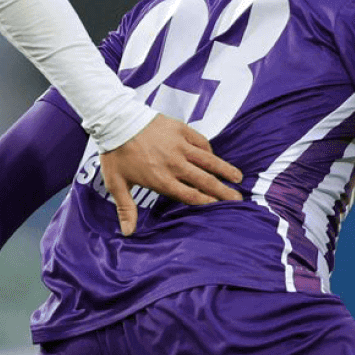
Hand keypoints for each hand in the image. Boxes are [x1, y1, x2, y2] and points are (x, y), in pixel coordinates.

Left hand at [98, 114, 243, 235]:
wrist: (115, 120)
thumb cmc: (115, 154)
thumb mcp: (116, 183)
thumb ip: (126, 208)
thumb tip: (127, 233)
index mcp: (161, 179)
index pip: (190, 195)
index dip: (207, 202)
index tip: (220, 207)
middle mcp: (174, 164)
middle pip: (205, 180)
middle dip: (223, 191)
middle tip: (238, 199)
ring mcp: (179, 145)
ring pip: (208, 160)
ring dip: (224, 169)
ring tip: (238, 178)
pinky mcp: (180, 129)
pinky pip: (200, 141)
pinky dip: (209, 150)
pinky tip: (214, 156)